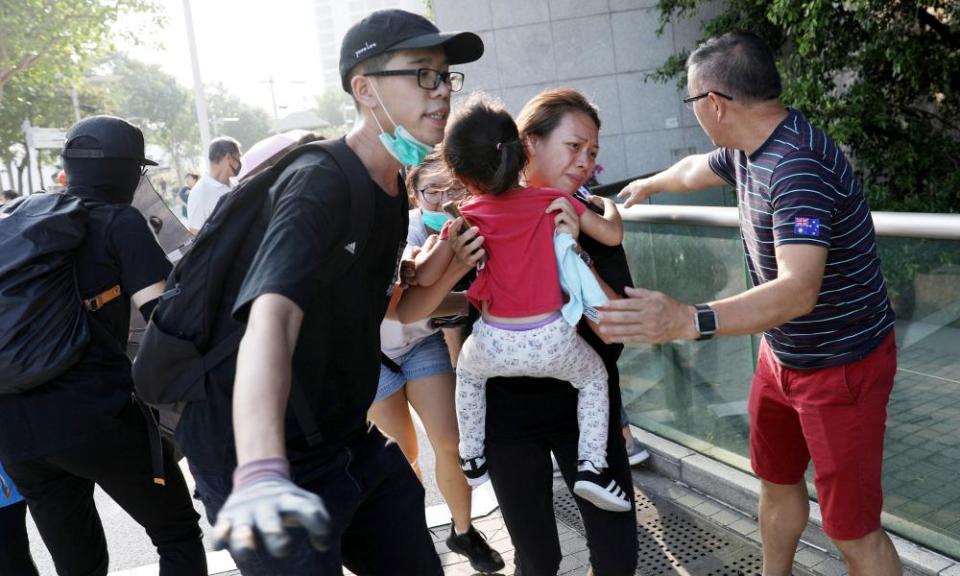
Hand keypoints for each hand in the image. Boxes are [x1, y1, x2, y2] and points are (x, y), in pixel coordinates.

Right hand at [211, 477, 330, 558]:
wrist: (258, 477)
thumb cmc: (287, 500)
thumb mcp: (306, 501)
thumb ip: (320, 521)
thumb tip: (322, 546)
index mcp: (289, 500)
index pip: (307, 509)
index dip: (318, 525)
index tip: (321, 543)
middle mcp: (266, 506)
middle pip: (270, 522)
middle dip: (275, 535)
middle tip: (283, 549)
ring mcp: (245, 511)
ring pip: (241, 528)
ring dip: (243, 539)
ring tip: (246, 552)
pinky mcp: (226, 517)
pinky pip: (220, 530)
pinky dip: (219, 537)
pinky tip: (219, 546)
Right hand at [448, 218, 485, 268]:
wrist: (462, 261)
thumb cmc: (463, 244)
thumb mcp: (459, 237)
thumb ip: (460, 227)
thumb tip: (460, 215)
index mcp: (454, 239)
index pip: (452, 231)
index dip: (455, 224)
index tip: (460, 218)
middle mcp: (457, 246)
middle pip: (461, 240)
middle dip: (468, 234)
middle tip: (476, 228)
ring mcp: (463, 254)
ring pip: (467, 249)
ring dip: (475, 243)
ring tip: (482, 238)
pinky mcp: (469, 261)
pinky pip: (474, 258)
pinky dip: (478, 254)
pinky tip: (482, 250)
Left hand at [546, 197, 579, 238]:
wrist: (566, 245)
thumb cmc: (560, 233)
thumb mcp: (558, 220)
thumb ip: (556, 213)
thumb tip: (548, 206)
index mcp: (571, 211)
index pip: (564, 199)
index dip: (554, 201)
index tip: (548, 208)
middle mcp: (574, 213)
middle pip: (564, 201)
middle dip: (553, 205)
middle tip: (547, 211)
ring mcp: (575, 218)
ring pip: (564, 207)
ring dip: (555, 213)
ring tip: (554, 222)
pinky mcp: (574, 224)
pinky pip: (563, 215)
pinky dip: (557, 220)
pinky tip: (557, 227)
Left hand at [598, 287, 698, 342]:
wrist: (683, 322)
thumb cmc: (668, 306)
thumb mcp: (656, 295)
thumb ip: (640, 293)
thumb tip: (624, 289)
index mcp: (649, 304)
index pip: (629, 304)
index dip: (615, 305)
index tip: (603, 304)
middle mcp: (648, 317)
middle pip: (626, 318)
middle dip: (610, 317)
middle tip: (598, 316)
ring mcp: (648, 329)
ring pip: (627, 330)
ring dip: (613, 329)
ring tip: (601, 328)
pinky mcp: (649, 339)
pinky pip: (632, 339)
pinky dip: (621, 338)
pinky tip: (611, 337)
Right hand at [618, 178, 657, 207]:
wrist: (654, 184)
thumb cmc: (644, 190)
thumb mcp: (634, 199)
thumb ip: (628, 203)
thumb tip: (624, 206)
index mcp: (630, 187)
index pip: (623, 191)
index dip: (621, 194)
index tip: (619, 196)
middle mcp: (635, 183)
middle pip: (629, 187)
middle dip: (627, 191)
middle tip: (626, 193)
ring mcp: (641, 182)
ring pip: (636, 186)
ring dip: (634, 190)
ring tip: (635, 193)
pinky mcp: (647, 183)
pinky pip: (642, 187)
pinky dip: (641, 189)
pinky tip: (643, 192)